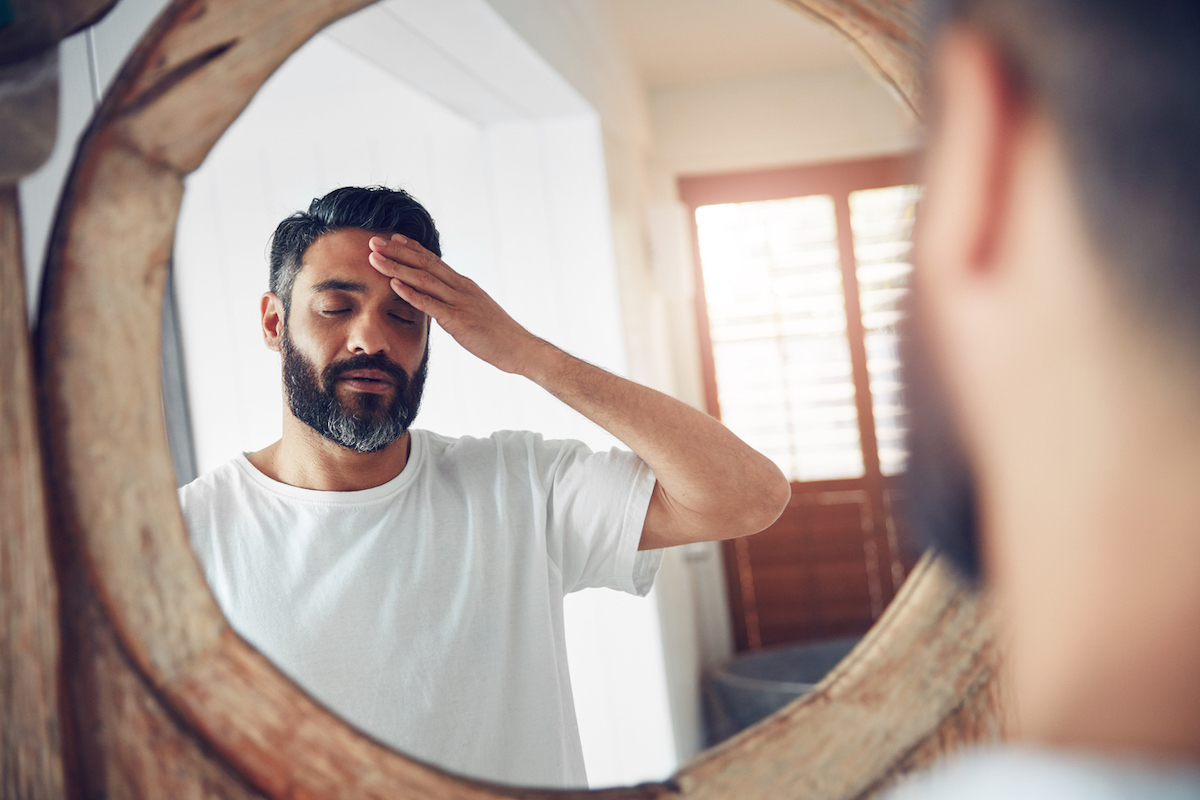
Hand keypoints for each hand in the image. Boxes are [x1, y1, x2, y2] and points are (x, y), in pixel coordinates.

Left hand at [367, 234, 542, 373]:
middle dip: (396, 251)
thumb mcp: (475, 312)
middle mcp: (460, 287)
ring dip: (396, 267)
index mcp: (464, 285)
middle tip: (373, 241)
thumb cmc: (498, 334)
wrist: (519, 347)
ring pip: (423, 279)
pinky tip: (394, 284)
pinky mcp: (458, 320)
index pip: (434, 261)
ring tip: (374, 258)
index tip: (393, 238)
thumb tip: (440, 304)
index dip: (412, 248)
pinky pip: (431, 304)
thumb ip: (457, 304)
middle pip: (424, 263)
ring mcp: (459, 302)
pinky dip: (411, 293)